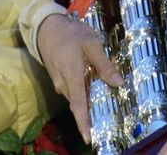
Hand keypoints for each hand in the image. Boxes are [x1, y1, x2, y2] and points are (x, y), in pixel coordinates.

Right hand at [36, 12, 122, 142]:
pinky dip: (83, 94)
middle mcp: (64, 84)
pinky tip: (94, 88)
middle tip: (108, 121)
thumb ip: (104, 64)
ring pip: (76, 98)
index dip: (83, 122)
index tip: (88, 138)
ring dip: (88, 103)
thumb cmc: (70, 34)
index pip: (78, 104)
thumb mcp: (91, 43)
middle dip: (91, 114)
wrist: (47, 29)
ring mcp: (60, 83)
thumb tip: (119, 83)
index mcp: (72, 76)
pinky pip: (73, 92)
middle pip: (79, 105)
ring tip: (105, 104)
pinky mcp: (59, 81)